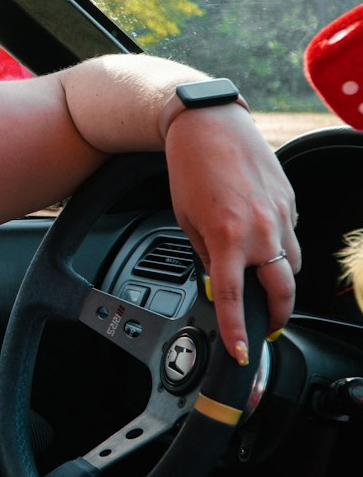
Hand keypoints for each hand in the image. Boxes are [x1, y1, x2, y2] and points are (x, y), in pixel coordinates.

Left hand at [163, 106, 298, 361]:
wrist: (209, 125)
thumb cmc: (190, 168)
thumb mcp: (186, 220)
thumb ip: (207, 255)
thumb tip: (221, 281)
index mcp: (226, 236)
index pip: (234, 297)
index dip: (238, 330)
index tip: (242, 352)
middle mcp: (259, 228)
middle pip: (283, 290)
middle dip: (276, 316)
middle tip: (265, 326)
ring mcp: (279, 214)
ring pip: (291, 264)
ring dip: (279, 279)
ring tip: (260, 281)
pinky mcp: (289, 201)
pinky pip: (290, 236)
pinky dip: (278, 246)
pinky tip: (260, 238)